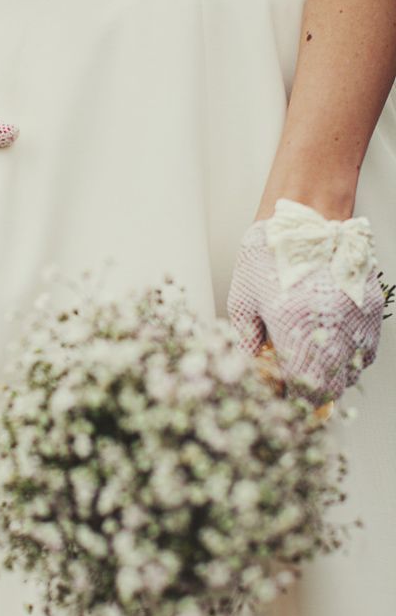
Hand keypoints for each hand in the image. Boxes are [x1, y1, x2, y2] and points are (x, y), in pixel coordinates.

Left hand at [226, 198, 383, 405]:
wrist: (306, 215)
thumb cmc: (269, 253)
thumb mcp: (244, 298)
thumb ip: (248, 340)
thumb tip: (254, 367)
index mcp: (295, 326)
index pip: (302, 388)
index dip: (293, 400)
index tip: (284, 398)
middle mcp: (331, 325)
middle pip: (331, 387)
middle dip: (312, 392)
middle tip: (297, 384)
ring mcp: (356, 317)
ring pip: (352, 371)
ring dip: (332, 376)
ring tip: (312, 363)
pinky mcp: (371, 307)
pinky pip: (366, 350)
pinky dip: (350, 357)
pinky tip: (331, 345)